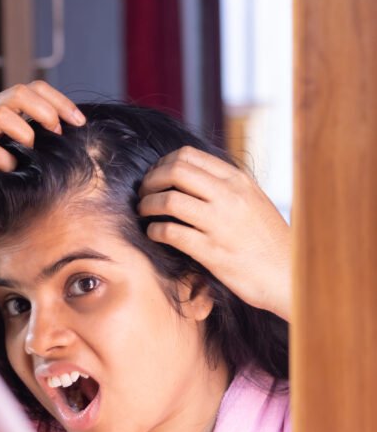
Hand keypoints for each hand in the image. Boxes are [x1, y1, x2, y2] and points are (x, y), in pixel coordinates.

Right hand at [0, 81, 85, 228]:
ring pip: (0, 114)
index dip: (59, 100)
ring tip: (33, 148)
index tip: (80, 121)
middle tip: (59, 131)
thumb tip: (72, 144)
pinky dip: (4, 158)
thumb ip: (34, 144)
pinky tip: (13, 170)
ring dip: (24, 130)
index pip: (33, 89)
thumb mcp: (13, 155)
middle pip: (18, 93)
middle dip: (45, 109)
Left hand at [138, 147, 290, 320]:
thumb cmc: (268, 241)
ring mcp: (220, 223)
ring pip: (169, 200)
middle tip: (143, 194)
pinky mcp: (211, 252)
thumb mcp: (253, 201)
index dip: (163, 165)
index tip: (156, 178)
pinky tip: (154, 234)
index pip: (189, 156)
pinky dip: (154, 230)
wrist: (288, 275)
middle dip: (151, 181)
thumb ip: (226, 187)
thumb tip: (193, 177)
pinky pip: (171, 233)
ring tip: (144, 213)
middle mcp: (229, 196)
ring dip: (147, 205)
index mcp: (237, 180)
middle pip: (175, 171)